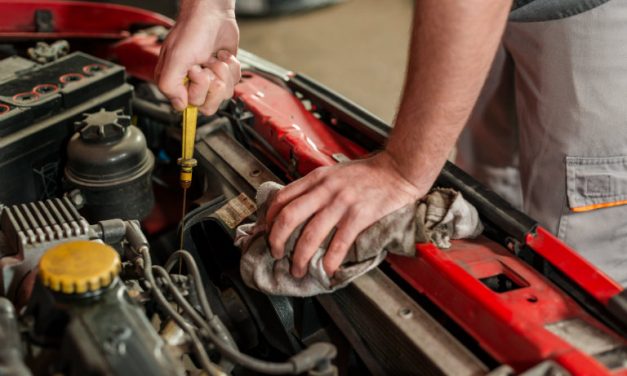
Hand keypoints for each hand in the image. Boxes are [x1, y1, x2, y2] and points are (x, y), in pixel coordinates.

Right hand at [155, 0, 240, 114]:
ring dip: (222, 73)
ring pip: (223, 94)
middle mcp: (191, 84)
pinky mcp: (223, 74)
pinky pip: (234, 83)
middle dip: (213, 83)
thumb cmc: (192, 30)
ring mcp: (209, 80)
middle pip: (209, 105)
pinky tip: (222, 56)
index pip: (190, 106)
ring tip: (214, 58)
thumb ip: (170, 85)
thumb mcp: (176, 58)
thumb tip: (179, 106)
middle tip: (207, 65)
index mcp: (174, 82)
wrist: (213, 14)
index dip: (197, 90)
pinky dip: (231, 68)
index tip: (195, 72)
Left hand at [266, 151, 425, 277]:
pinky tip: (326, 269)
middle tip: (277, 254)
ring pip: (311, 233)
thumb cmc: (369, 173)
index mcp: (317, 178)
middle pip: (289, 217)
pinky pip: (339, 241)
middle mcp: (325, 189)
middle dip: (277, 240)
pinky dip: (330, 259)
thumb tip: (297, 208)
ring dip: (300, 256)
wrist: (398, 169)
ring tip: (298, 269)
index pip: (282, 198)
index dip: (270, 219)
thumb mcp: (334, 173)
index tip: (266, 233)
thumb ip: (316, 188)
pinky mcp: (359, 215)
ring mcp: (342, 202)